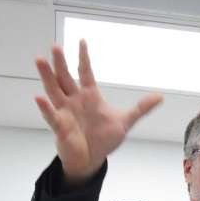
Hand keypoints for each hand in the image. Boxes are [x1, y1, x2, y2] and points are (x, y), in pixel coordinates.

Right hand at [34, 40, 162, 181]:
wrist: (92, 159)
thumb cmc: (104, 138)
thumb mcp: (125, 122)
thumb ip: (140, 108)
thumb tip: (160, 96)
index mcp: (89, 95)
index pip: (85, 72)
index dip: (84, 58)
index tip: (82, 41)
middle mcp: (74, 99)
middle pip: (65, 77)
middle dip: (60, 63)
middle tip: (55, 46)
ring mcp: (65, 112)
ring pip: (53, 90)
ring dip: (47, 76)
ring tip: (40, 61)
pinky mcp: (60, 127)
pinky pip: (51, 115)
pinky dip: (45, 108)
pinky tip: (39, 98)